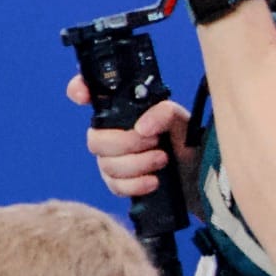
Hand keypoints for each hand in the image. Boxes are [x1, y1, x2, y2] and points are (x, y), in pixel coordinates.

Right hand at [74, 86, 194, 209]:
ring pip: (106, 164)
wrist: (197, 174)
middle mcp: (113, 132)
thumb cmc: (186, 141)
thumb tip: (142, 127)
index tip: (82, 95)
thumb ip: (164, 112)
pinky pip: (114, 185)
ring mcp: (112, 158)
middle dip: (126, 143)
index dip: (79, 89)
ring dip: (137, 164)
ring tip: (162, 159)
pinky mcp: (119, 183)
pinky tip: (153, 181)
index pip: (91, 94)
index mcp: (124, 110)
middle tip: (154, 142)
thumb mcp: (181, 120)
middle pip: (95, 139)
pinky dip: (136, 184)